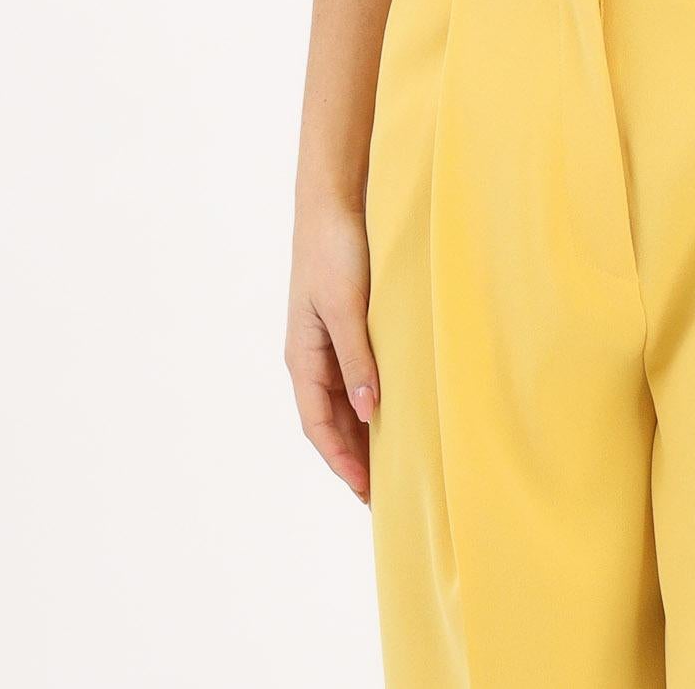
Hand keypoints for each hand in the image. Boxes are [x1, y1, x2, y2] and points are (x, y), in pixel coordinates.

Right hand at [285, 198, 379, 505]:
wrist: (332, 201)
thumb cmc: (335, 251)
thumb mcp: (347, 307)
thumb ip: (356, 358)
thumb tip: (368, 413)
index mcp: (302, 356)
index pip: (318, 424)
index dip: (341, 460)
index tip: (366, 492)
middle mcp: (311, 355)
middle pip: (330, 419)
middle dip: (352, 455)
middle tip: (384, 491)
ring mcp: (327, 340)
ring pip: (344, 400)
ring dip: (361, 432)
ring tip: (391, 461)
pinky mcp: (345, 323)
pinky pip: (355, 374)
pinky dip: (370, 399)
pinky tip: (392, 410)